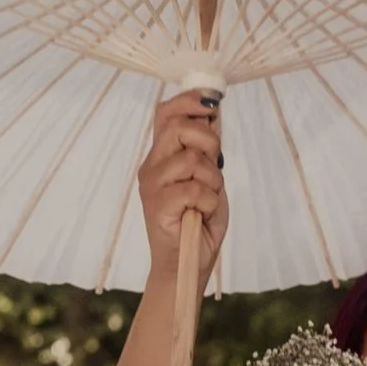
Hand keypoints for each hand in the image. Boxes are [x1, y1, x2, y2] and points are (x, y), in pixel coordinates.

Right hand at [138, 91, 229, 284]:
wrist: (186, 264)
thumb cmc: (198, 221)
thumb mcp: (208, 176)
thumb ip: (206, 148)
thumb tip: (213, 113)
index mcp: (161, 156)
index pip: (166, 113)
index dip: (190, 101)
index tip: (213, 106)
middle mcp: (152, 167)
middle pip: (178, 127)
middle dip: (208, 140)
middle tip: (214, 164)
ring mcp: (152, 186)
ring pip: (191, 158)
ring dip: (212, 178)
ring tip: (208, 198)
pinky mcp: (158, 206)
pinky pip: (195, 189)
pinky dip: (209, 201)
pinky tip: (202, 213)